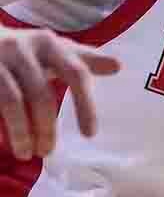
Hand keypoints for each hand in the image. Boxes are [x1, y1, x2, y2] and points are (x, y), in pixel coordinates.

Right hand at [0, 26, 120, 158]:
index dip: (85, 105)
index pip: (75, 74)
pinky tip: (2, 143)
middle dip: (47, 128)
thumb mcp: (52, 49)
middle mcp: (21, 48)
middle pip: (41, 95)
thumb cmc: (24, 49)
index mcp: (48, 43)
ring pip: (12, 102)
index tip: (90, 135)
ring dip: (21, 132)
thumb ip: (82, 61)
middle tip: (48, 152)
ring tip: (26, 153)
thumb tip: (118, 66)